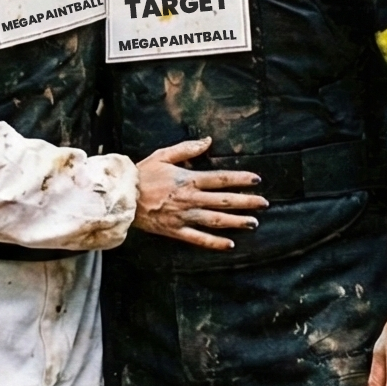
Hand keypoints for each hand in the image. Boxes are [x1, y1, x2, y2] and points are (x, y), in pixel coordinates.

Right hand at [132, 136, 266, 250]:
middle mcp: (190, 199)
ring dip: (236, 221)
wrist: (122, 197)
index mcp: (188, 179)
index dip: (240, 179)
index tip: (256, 180)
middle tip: (264, 204)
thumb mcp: (163, 155)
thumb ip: (187, 149)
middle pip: (224, 200)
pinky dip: (214, 243)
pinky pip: (198, 238)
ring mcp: (183, 216)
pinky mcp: (175, 230)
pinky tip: (229, 244)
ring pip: (215, 220)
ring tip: (253, 223)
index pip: (221, 179)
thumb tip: (208, 141)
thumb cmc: (142, 174)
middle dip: (246, 202)